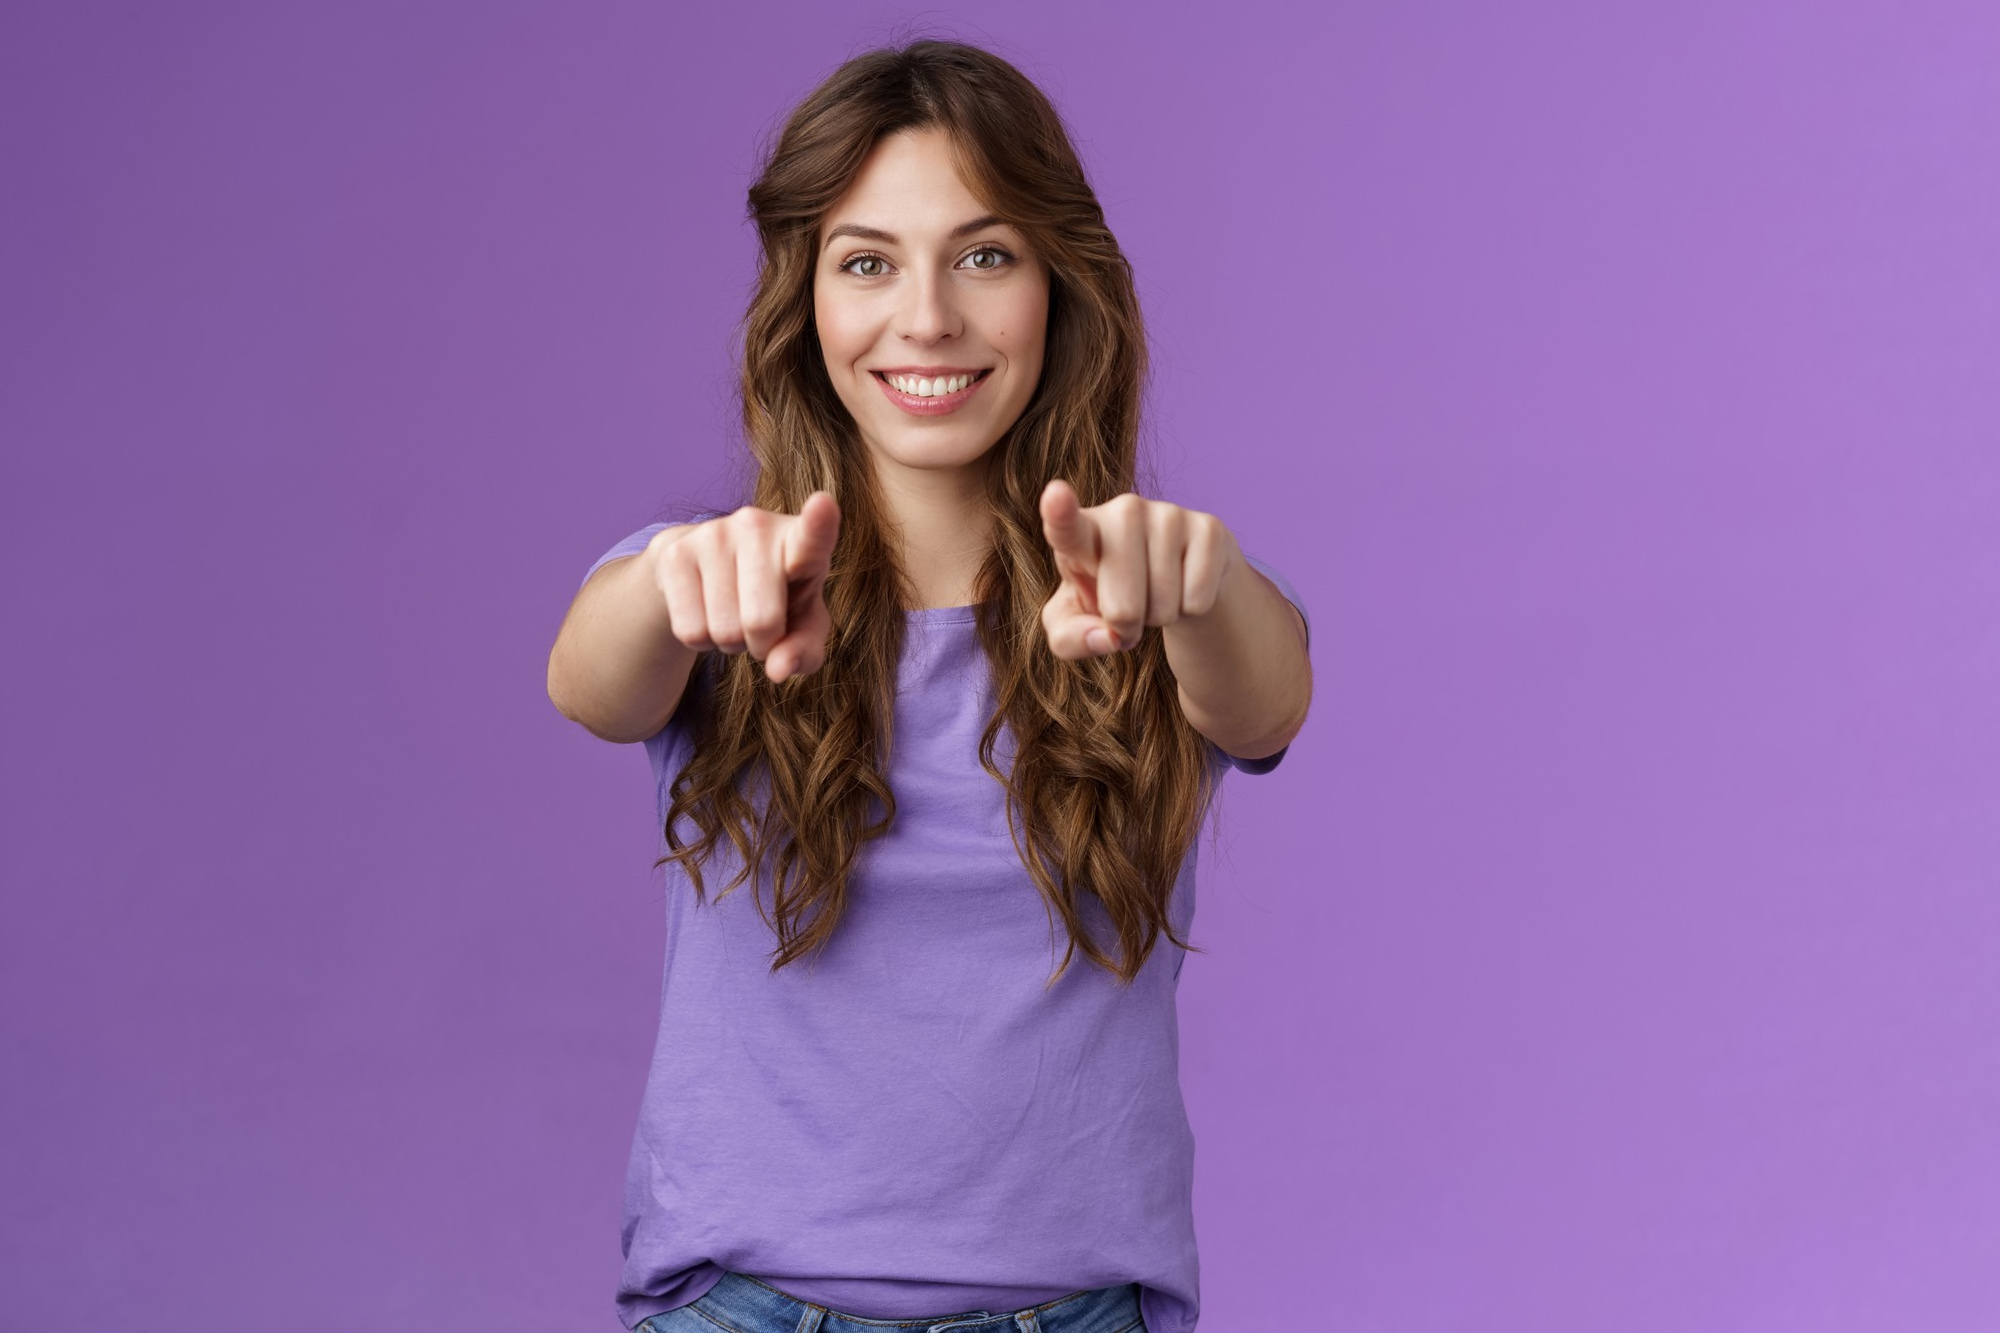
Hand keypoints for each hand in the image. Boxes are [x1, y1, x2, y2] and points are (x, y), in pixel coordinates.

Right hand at [648, 492, 840, 681]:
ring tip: (733, 612)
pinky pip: (690, 631)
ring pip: (723, 631)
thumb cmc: (777, 598)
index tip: (822, 505)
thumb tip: (778, 669)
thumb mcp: (803, 625)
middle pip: (761, 622)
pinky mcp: (675, 552)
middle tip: (762, 624)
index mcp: (802, 539)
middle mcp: (758, 525)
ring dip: (730, 642)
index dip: (819, 522)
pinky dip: (701, 641)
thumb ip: (804, 651)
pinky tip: (707, 612)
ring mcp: (713, 533)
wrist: (712, 567)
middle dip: (762, 643)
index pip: (813, 535)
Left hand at [1037, 480, 1239, 658]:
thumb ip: (1070, 639)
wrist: (1169, 578)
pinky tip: (1185, 585)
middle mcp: (1123, 512)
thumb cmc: (1108, 598)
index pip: (1066, 525)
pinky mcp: (1208, 528)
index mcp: (1081, 533)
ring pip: (1164, 606)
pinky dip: (1191, 609)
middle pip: (1123, 608)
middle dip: (1127, 627)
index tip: (1055, 495)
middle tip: (1128, 610)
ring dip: (1160, 617)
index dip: (1060, 512)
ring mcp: (1168, 514)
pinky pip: (1197, 600)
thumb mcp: (1073, 625)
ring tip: (1156, 593)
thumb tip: (1108, 638)